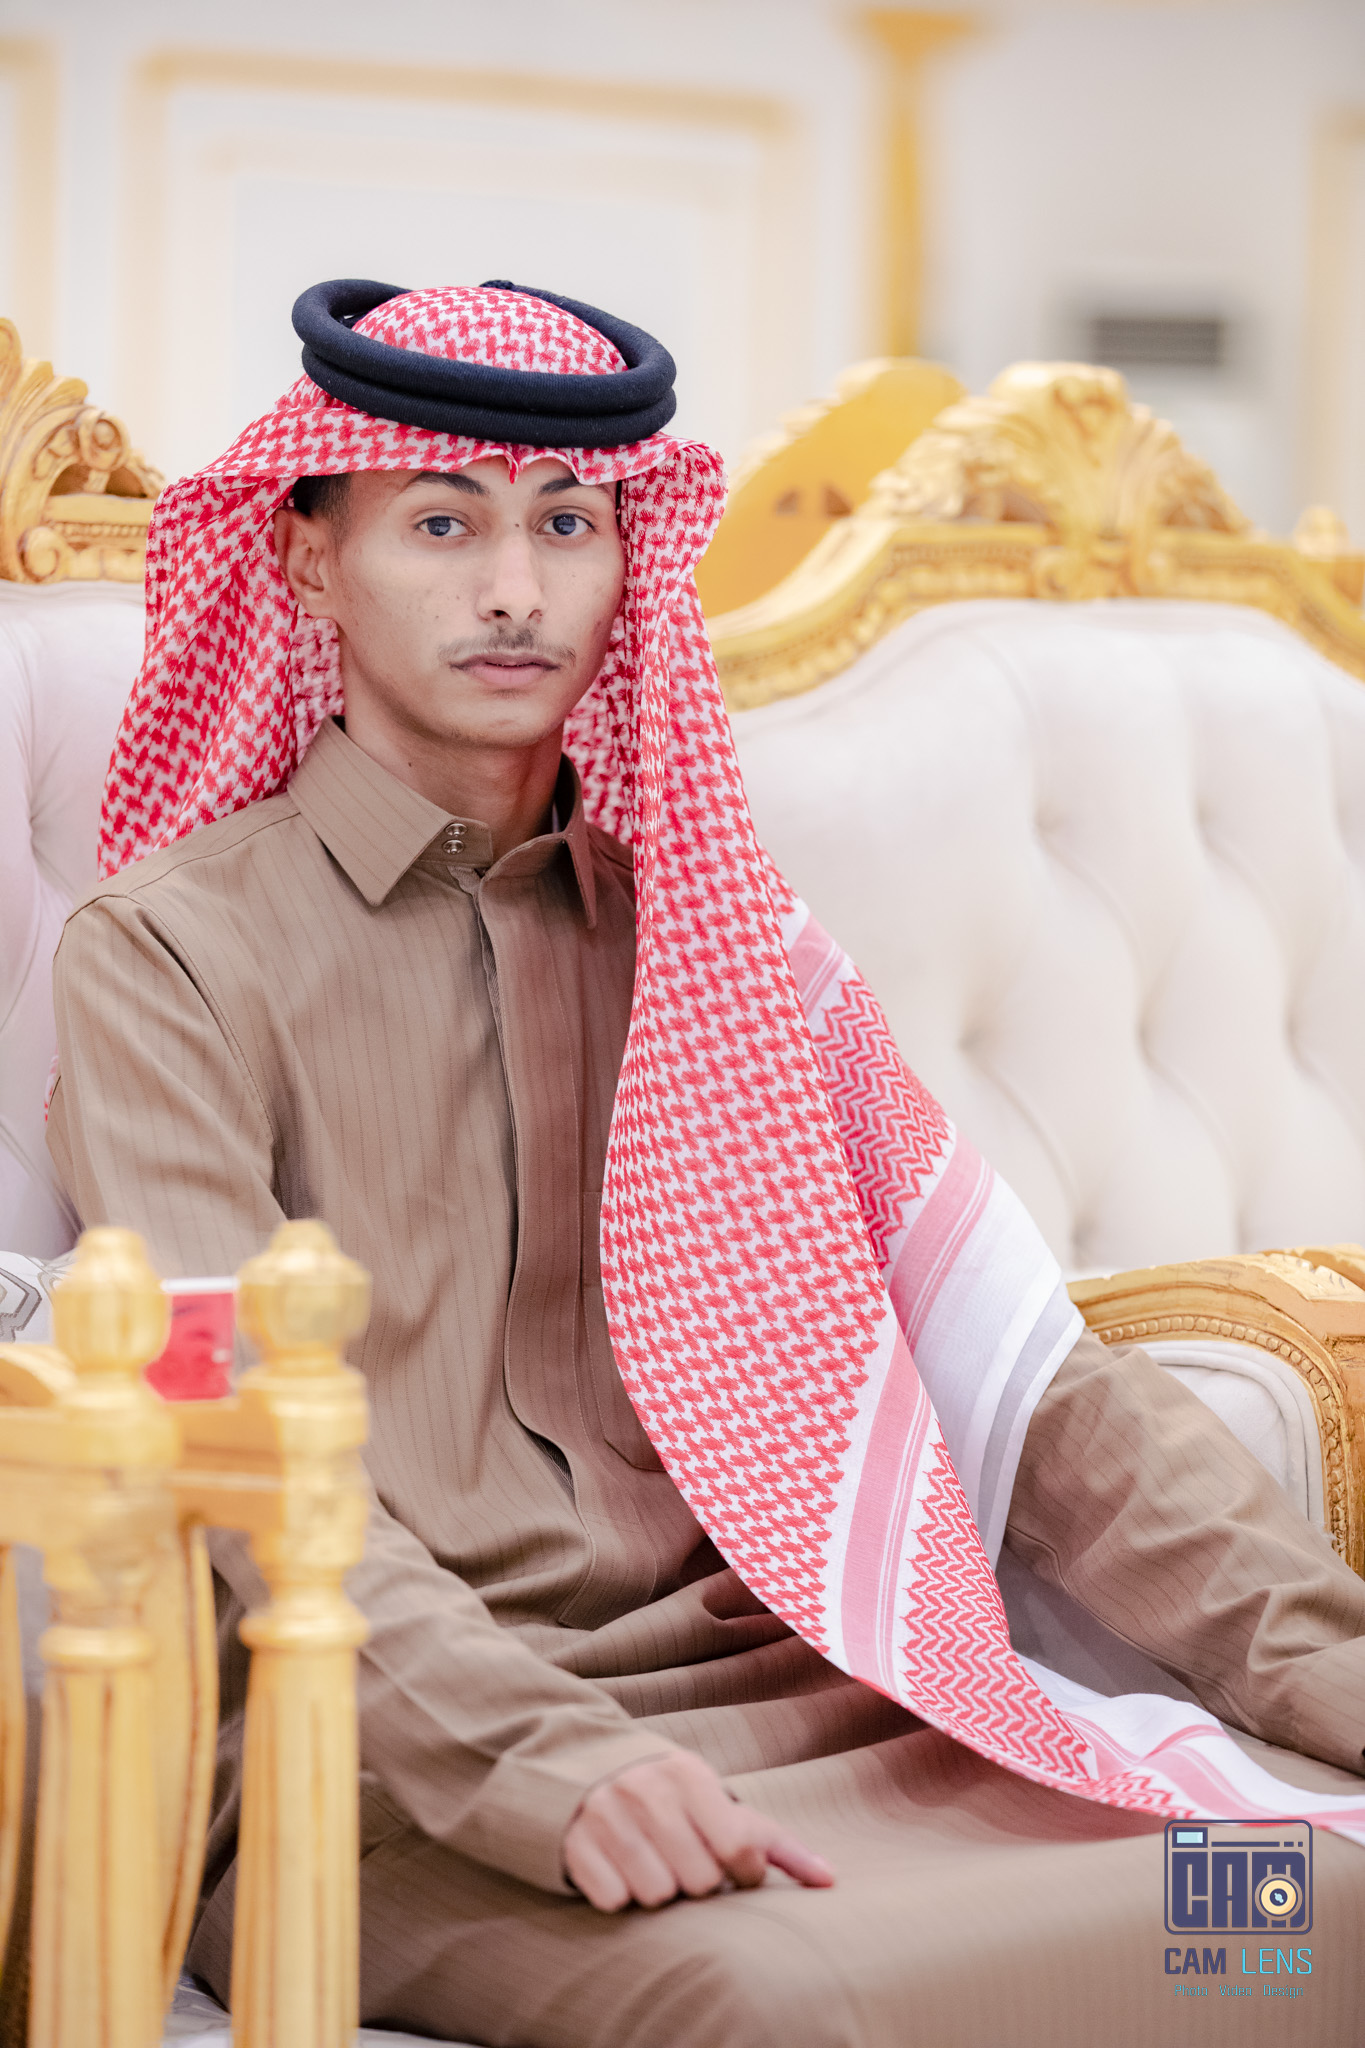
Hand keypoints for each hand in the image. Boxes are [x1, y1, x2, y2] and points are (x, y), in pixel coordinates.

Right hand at [562, 1750, 834, 1912]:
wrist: (588, 1777)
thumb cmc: (675, 1806)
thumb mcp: (722, 1810)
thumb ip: (776, 1845)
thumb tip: (832, 1881)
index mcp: (689, 1772)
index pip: (738, 1851)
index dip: (742, 1873)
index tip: (734, 1868)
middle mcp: (646, 1786)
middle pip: (697, 1881)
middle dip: (695, 1882)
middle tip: (682, 1862)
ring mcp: (605, 1812)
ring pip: (655, 1895)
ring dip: (657, 1892)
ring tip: (652, 1866)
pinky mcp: (573, 1841)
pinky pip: (613, 1900)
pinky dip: (618, 1896)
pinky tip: (618, 1871)